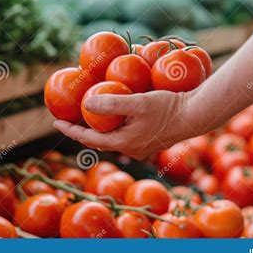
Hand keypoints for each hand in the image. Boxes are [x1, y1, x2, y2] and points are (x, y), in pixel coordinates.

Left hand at [53, 91, 196, 159]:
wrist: (196, 115)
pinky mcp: (149, 140)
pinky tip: (114, 114)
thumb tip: (86, 104)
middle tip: (69, 117)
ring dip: (98, 127)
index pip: (89, 139)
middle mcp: (130, 149)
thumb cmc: (168, 108)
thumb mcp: (138, 103)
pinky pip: (123, 134)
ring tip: (87, 114)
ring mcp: (140, 147)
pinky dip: (113, 125)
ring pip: (111, 138)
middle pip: (99, 140)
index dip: (70, 130)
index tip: (56, 122)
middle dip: (82, 129)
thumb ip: (112, 104)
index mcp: (123, 144)